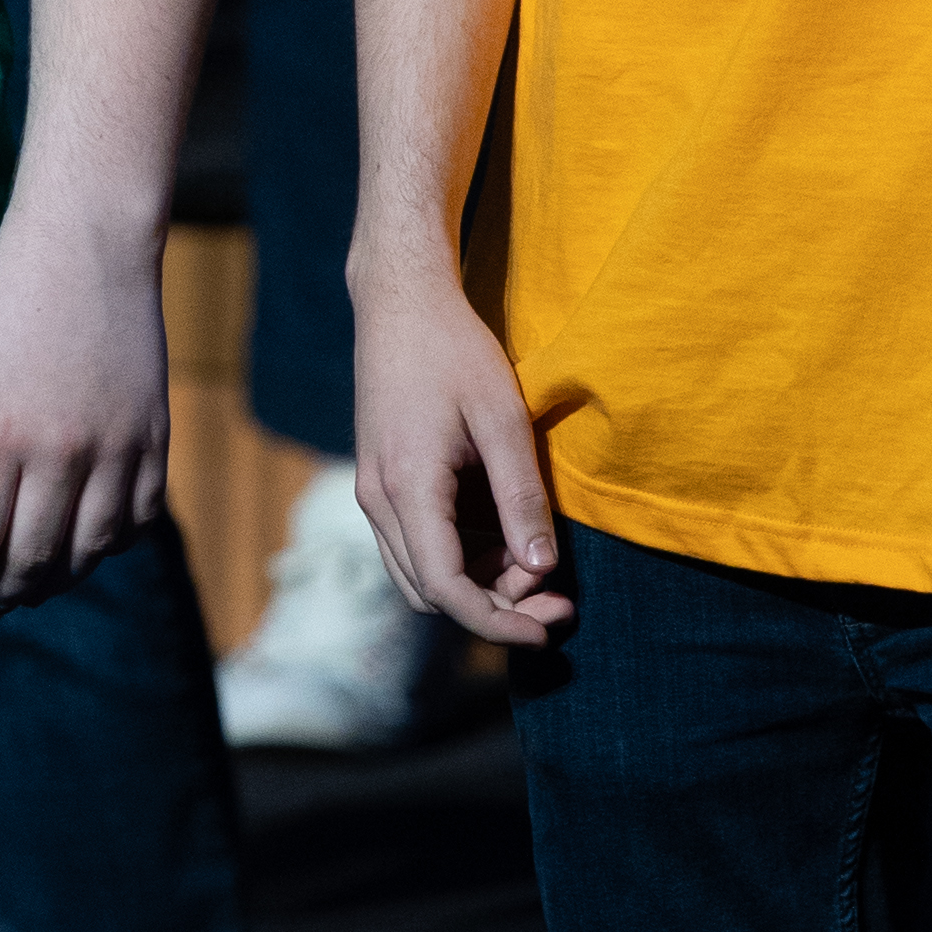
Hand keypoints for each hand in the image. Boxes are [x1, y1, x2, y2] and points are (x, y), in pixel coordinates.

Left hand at [0, 208, 167, 618]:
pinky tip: (82, 547)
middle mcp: (61, 451)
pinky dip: (108, 547)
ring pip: (88, 552)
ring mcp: (116, 447)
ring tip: (25, 589)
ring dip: (53, 583)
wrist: (86, 245)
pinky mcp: (154, 439)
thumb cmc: (2, 302)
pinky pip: (137, 520)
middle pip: (31, 560)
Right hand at [350, 254, 570, 645]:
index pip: (447, 587)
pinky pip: (414, 546)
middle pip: (431, 591)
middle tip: (558, 599)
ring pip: (419, 574)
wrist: (398, 301)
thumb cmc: (454, 350)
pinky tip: (504, 537)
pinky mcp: (378, 481)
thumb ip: (521, 497)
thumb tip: (543, 568)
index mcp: (408, 486)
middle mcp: (378, 499)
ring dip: (477, 586)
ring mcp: (372, 492)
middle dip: (495, 608)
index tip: (547, 631)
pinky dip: (459, 559)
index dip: (498, 621)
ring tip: (538, 567)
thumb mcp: (502, 419)